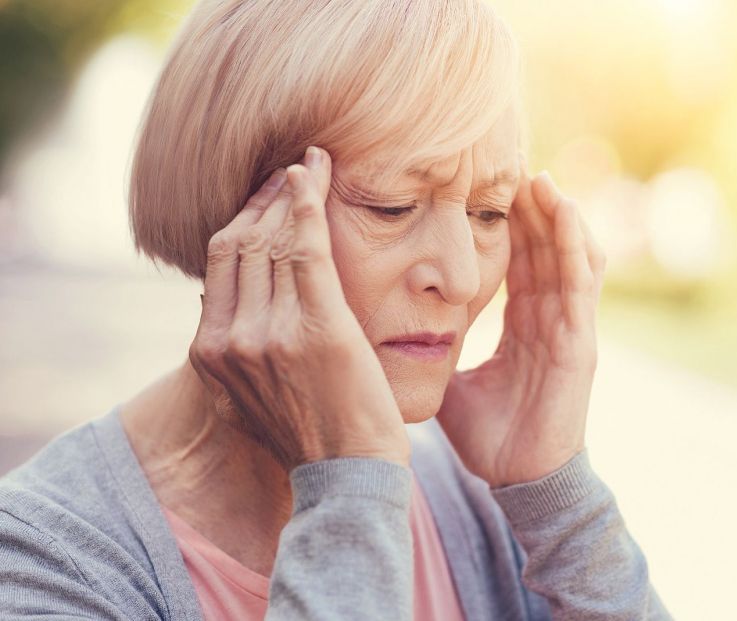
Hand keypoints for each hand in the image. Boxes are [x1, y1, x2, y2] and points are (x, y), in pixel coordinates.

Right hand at [188, 146, 409, 470]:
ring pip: (273, 240)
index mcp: (210, 353)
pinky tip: (317, 175)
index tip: (266, 196)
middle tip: (291, 171)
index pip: (220, 263)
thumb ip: (234, 351)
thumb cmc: (310, 434)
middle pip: (242, 243)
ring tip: (311, 168)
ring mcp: (271, 333)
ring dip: (292, 194)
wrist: (347, 475)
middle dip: (266, 199)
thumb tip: (224, 305)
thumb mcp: (248, 396)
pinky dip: (310, 204)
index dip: (243, 219)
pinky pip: (307, 249)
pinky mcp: (317, 327)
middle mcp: (231, 339)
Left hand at [435, 159, 606, 487]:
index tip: (491, 190)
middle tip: (513, 168)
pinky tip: (561, 207)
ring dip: (556, 216)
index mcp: (524, 325)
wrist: (517, 479)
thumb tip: (399, 334)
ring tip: (538, 178)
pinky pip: (580, 281)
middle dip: (532, 210)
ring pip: (568, 256)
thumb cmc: (491, 435)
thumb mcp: (454, 382)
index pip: (520, 262)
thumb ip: (438, 353)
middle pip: (544, 250)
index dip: (511, 226)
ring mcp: (569, 327)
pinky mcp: (580, 340)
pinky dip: (573, 243)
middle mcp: (550, 319)